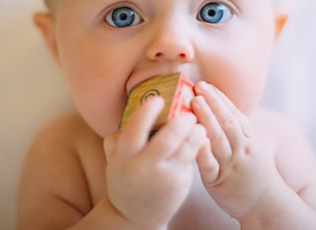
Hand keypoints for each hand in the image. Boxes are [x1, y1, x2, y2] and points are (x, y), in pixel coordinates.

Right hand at [104, 96, 206, 229]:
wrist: (135, 215)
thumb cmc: (126, 179)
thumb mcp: (115, 161)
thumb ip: (117, 140)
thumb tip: (127, 114)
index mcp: (124, 157)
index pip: (135, 130)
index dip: (147, 113)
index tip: (158, 99)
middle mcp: (144, 166)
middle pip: (167, 140)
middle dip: (180, 123)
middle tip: (188, 112)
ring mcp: (164, 176)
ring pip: (184, 149)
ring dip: (195, 132)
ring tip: (198, 122)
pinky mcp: (179, 182)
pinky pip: (191, 158)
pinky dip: (198, 144)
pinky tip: (201, 135)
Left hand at [192, 82, 274, 219]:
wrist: (265, 203)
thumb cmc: (252, 171)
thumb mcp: (249, 145)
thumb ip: (235, 128)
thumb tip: (217, 105)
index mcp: (247, 138)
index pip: (234, 113)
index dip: (220, 98)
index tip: (207, 84)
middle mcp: (241, 148)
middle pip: (227, 122)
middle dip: (213, 102)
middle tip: (199, 86)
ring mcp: (230, 164)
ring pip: (218, 139)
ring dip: (207, 119)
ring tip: (195, 102)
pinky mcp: (218, 181)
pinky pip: (210, 165)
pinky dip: (203, 152)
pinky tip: (195, 139)